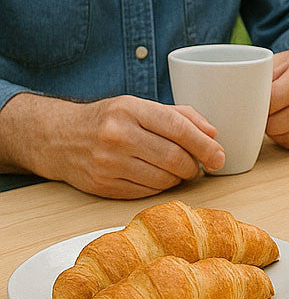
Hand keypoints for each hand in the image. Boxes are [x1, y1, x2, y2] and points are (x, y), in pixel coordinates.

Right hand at [2, 93, 224, 198]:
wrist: (59, 137)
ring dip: (179, 177)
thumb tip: (213, 134)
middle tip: (201, 165)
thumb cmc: (109, 119)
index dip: (204, 145)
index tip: (220, 156)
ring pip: (162, 178)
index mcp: (130, 109)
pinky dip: (161, 187)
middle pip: (173, 157)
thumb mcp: (140, 106)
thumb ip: (180, 116)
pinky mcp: (102, 186)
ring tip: (180, 169)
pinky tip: (161, 178)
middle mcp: (117, 135)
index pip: (178, 128)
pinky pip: (146, 192)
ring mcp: (107, 163)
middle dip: (194, 165)